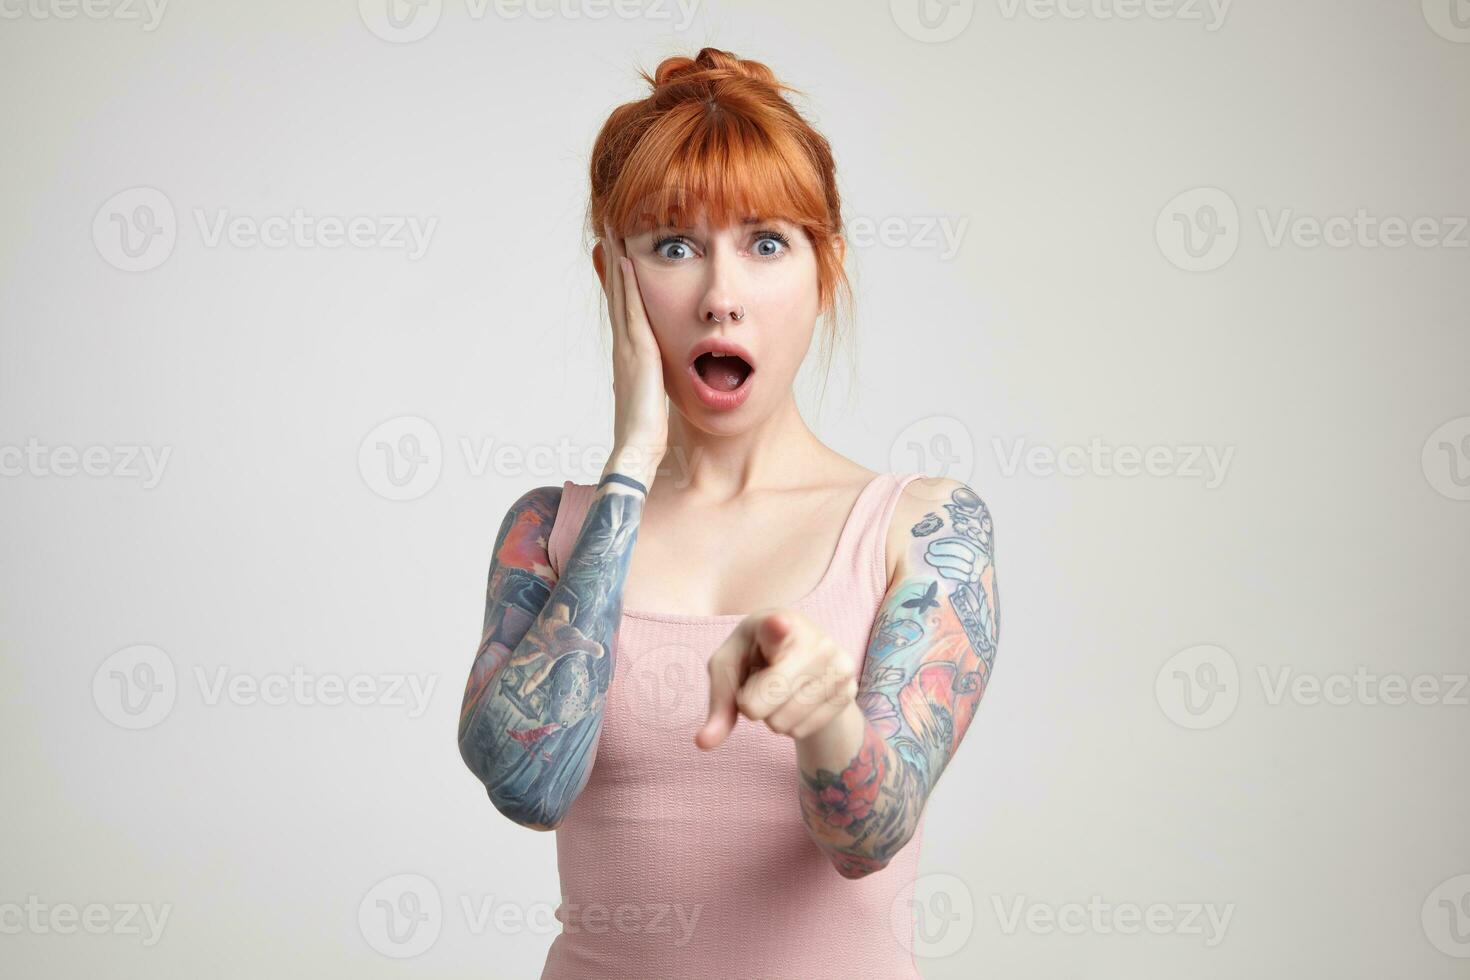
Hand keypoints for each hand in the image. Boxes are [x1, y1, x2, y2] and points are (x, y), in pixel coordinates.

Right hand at [599, 224, 667, 485]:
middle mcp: (624, 349)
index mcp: (629, 360)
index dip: (619, 284)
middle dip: (613, 264)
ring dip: (616, 265)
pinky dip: (626, 285)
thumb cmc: (647, 436)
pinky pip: (631, 309)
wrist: (637, 451)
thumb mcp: (654, 403)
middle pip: (617, 297)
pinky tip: (628, 261)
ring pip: (620, 297)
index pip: (624, 312)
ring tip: (613, 234)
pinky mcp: (638, 352)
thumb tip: (657, 386)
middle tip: (609, 232)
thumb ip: (655, 388)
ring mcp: (627, 349)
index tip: (617, 257)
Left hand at [695, 608, 859, 749]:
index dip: (776, 630)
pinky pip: (801, 731)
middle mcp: (814, 639)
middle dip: (752, 704)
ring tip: (781, 691)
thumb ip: (718, 704)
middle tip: (762, 682)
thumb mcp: (728, 671)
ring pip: (782, 722)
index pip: (776, 629)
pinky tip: (798, 700)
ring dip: (772, 718)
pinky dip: (790, 726)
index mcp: (775, 622)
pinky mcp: (848, 690)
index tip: (778, 625)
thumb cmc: (755, 657)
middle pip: (765, 700)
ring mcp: (837, 664)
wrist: (802, 654)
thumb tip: (704, 743)